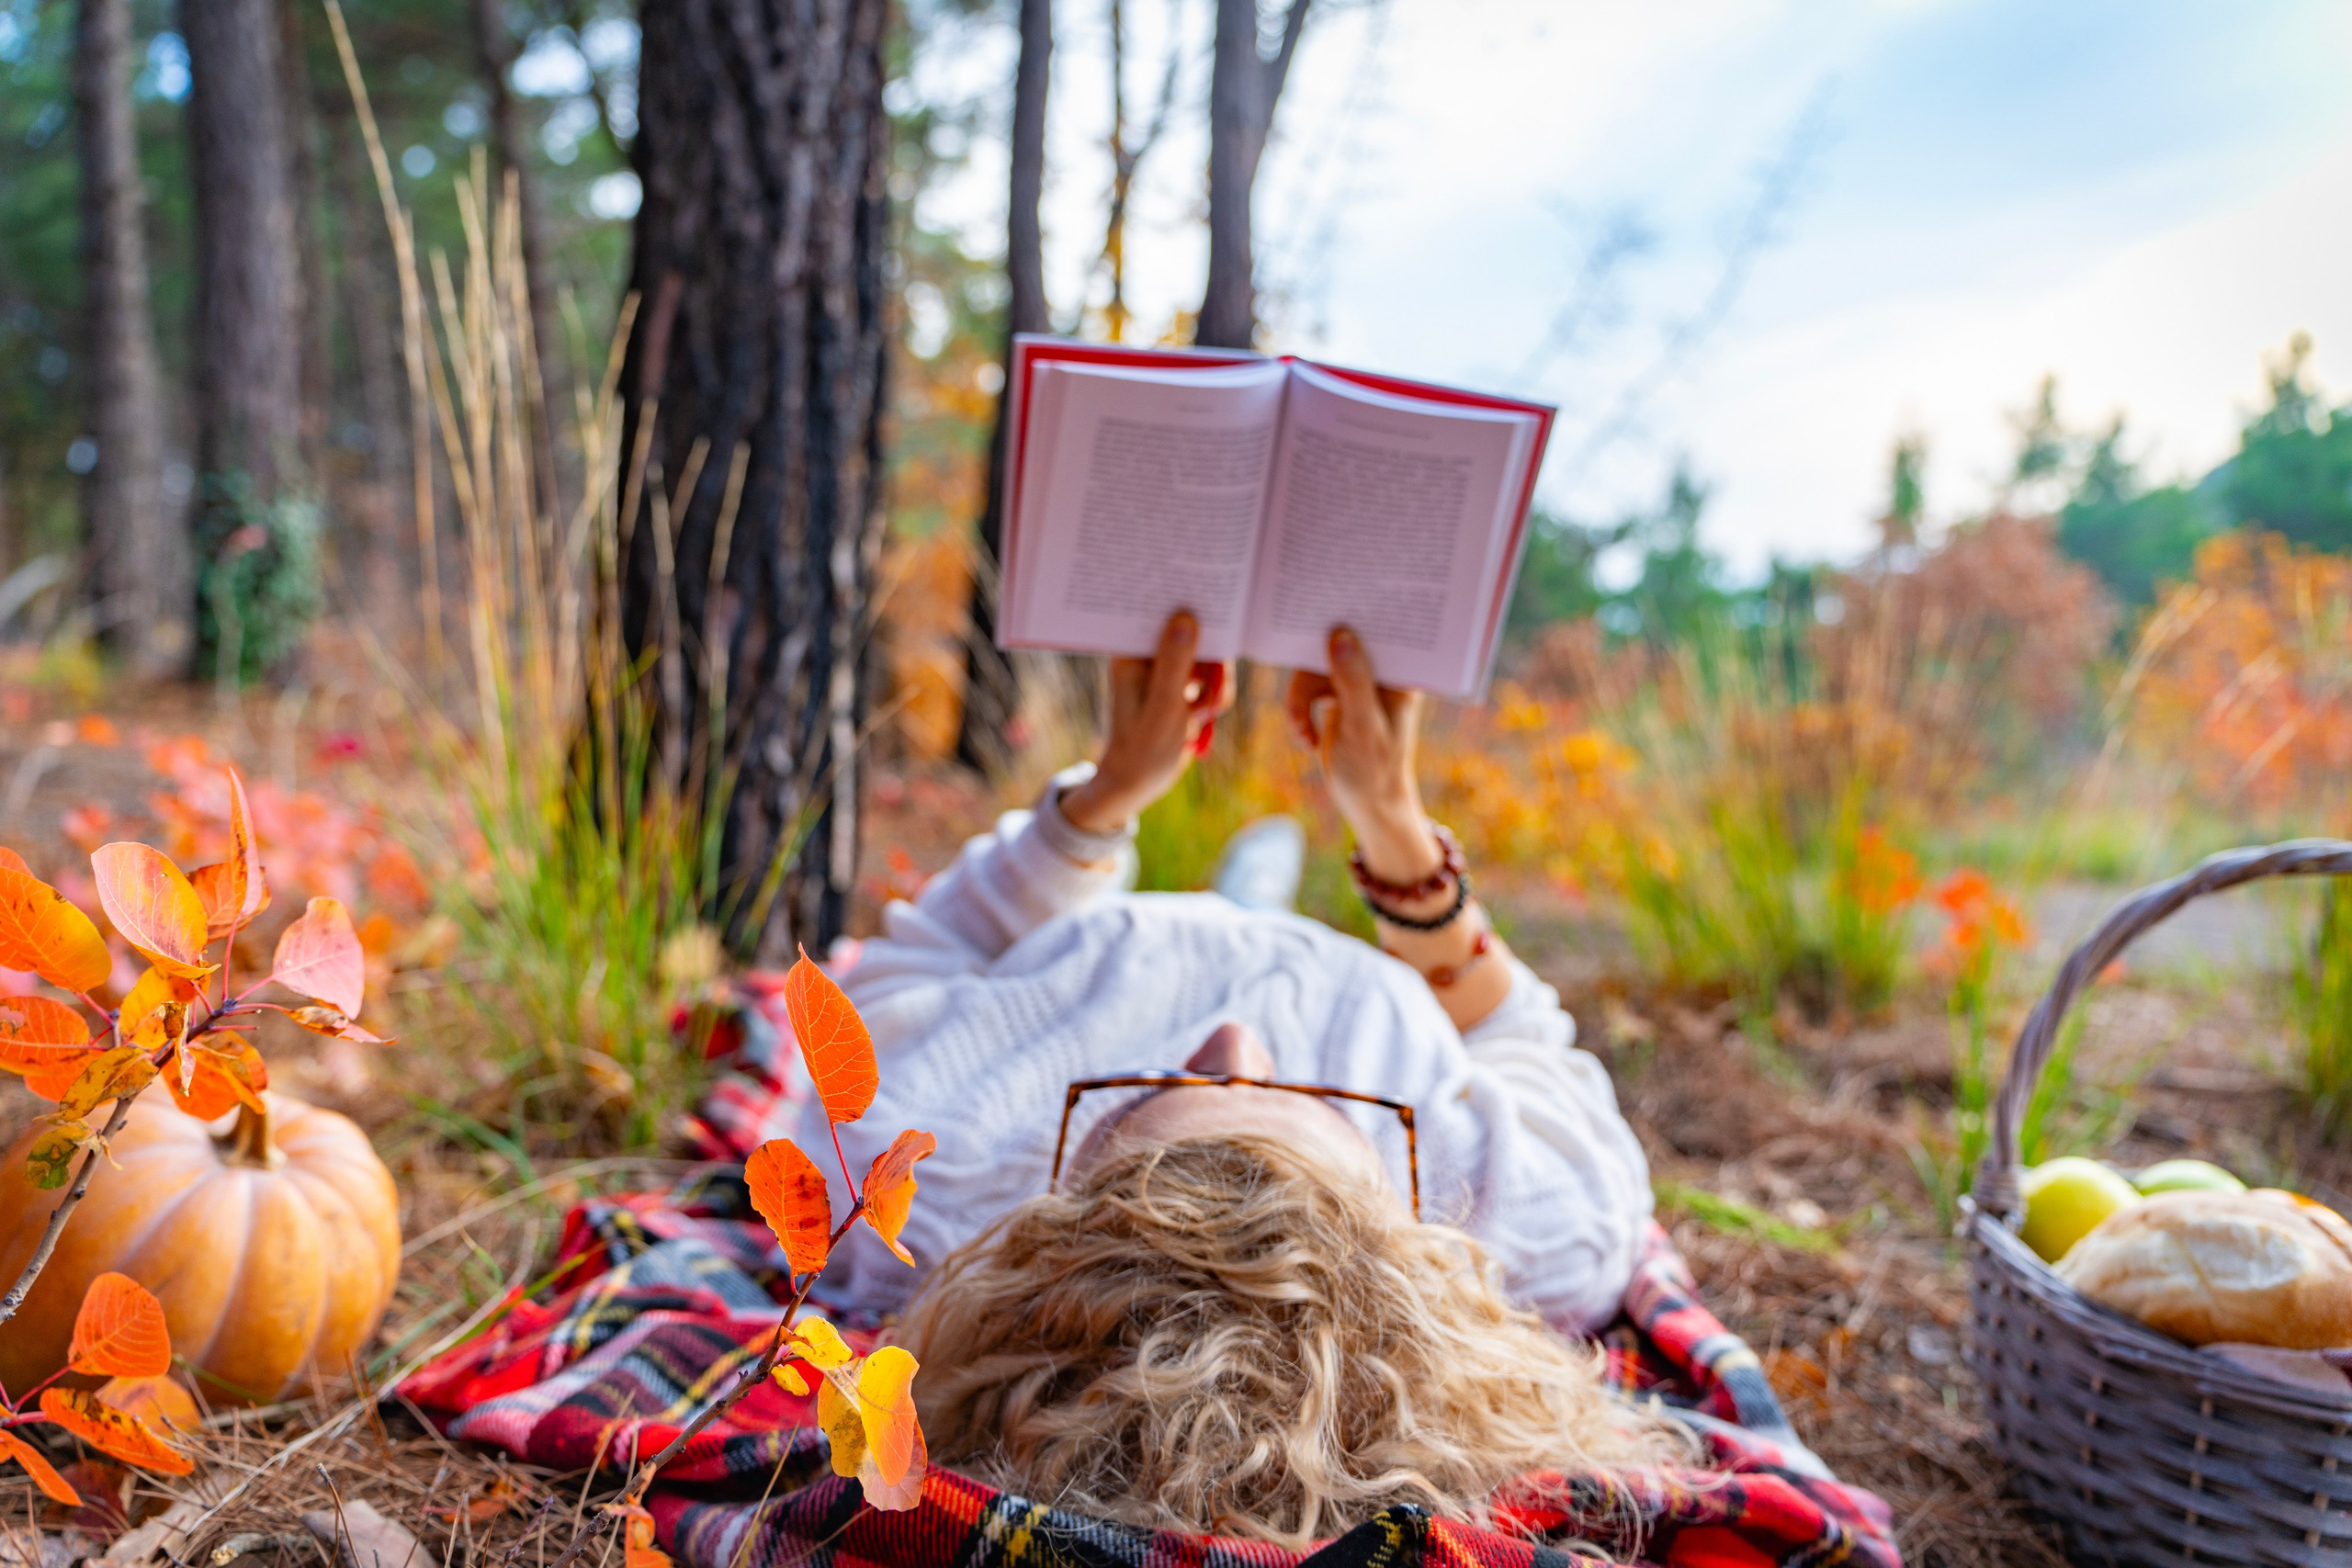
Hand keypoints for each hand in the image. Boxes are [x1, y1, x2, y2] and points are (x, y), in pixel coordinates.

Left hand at [1060, 612, 1235, 834]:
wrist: (1138, 782)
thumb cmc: (1143, 748)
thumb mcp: (1164, 705)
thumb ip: (1175, 662)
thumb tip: (1186, 617)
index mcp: (1131, 651)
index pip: (1162, 613)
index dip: (1190, 609)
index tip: (1216, 612)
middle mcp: (1147, 654)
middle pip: (1194, 633)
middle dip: (1212, 663)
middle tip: (1211, 695)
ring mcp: (1164, 668)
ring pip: (1208, 656)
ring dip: (1216, 684)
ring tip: (1205, 712)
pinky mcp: (1179, 684)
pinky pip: (1210, 676)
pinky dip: (1214, 695)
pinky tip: (1204, 718)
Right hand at [1284, 627, 1439, 883]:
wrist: (1368, 806)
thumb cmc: (1374, 771)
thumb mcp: (1362, 726)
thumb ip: (1353, 681)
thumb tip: (1340, 635)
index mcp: (1400, 673)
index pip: (1375, 630)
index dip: (1347, 619)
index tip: (1317, 615)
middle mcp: (1381, 672)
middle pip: (1334, 645)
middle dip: (1309, 674)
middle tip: (1297, 695)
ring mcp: (1359, 683)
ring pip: (1314, 669)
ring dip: (1300, 702)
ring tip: (1303, 735)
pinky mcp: (1339, 697)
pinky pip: (1307, 690)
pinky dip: (1300, 714)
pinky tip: (1307, 741)